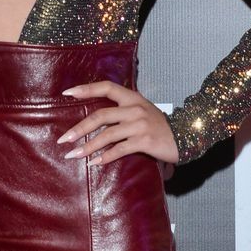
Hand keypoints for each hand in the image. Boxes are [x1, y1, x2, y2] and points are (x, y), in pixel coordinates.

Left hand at [58, 81, 179, 167]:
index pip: (106, 87)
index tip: (66, 93)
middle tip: (64, 139)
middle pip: (101, 116)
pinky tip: (94, 163)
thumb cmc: (159, 126)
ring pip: (107, 135)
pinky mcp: (145, 141)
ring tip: (74, 155)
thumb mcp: (142, 111)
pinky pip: (119, 149)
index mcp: (133, 97)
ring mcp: (140, 125)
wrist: (186, 136)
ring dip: (88, 147)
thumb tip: (94, 121)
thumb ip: (122, 111)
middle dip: (79, 129)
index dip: (86, 89)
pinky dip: (105, 157)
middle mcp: (135, 108)